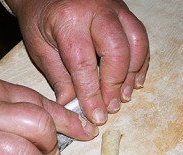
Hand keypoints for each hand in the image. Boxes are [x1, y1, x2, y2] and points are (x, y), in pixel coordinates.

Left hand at [8, 0, 149, 124]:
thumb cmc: (42, 20)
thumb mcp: (41, 49)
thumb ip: (60, 79)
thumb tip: (73, 110)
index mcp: (68, 19)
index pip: (83, 63)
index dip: (92, 94)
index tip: (96, 116)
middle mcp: (95, 10)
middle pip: (117, 50)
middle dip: (116, 84)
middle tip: (112, 106)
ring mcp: (115, 9)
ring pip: (136, 43)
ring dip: (132, 74)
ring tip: (124, 96)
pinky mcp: (125, 14)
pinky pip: (141, 40)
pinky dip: (140, 64)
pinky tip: (132, 81)